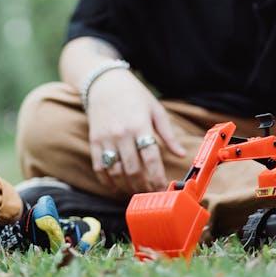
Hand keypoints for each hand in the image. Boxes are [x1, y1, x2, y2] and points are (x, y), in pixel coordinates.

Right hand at [86, 69, 185, 193]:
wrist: (104, 83)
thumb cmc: (134, 95)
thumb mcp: (155, 109)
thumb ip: (168, 134)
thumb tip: (181, 154)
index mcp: (140, 125)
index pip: (150, 157)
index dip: (157, 177)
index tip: (162, 188)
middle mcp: (121, 133)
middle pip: (133, 169)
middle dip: (143, 186)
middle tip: (150, 193)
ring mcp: (106, 138)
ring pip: (116, 172)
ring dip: (127, 186)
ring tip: (136, 191)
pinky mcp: (94, 141)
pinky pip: (99, 167)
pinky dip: (107, 181)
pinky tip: (116, 186)